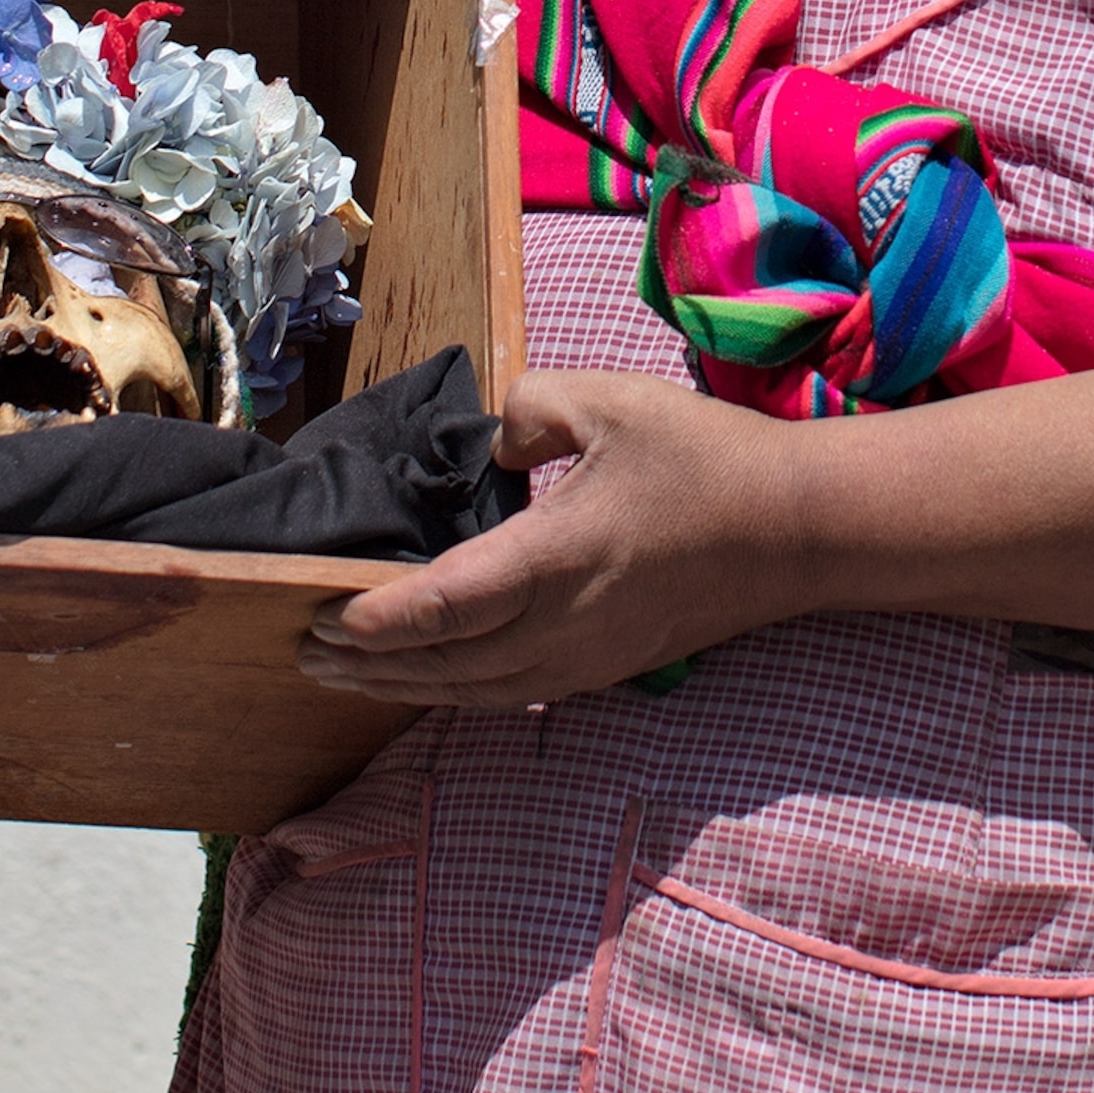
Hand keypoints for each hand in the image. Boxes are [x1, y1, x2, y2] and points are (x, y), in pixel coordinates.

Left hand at [299, 369, 807, 709]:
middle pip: (443, 664)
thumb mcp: (609, 400)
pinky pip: (510, 692)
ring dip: (403, 686)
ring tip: (344, 672)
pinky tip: (431, 677)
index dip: (373, 619)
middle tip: (300, 646)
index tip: (319, 611)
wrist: (793, 531)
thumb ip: (528, 407)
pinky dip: (455, 690)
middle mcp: (563, 624)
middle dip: (367, 662)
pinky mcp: (604, 668)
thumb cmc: (704, 459)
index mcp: (555, 557)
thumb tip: (489, 440)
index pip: (441, 606)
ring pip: (473, 690)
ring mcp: (585, 657)